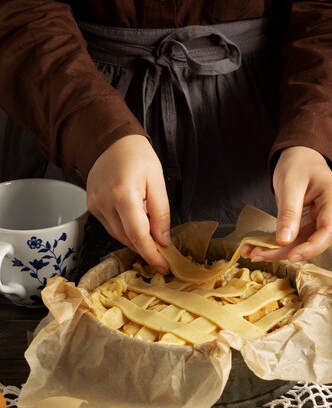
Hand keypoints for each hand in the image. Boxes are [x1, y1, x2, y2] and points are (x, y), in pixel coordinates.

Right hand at [86, 134, 170, 272]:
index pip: (138, 235)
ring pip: (118, 236)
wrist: (111, 141)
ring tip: (152, 238)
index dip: (152, 254)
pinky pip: (111, 227)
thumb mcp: (158, 181)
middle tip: (163, 255)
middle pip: (128, 238)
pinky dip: (125, 231)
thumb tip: (163, 241)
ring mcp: (95, 205)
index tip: (164, 266)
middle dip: (146, 249)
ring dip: (136, 240)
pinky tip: (136, 224)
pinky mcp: (91, 206)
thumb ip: (161, 213)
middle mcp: (105, 202)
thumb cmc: (138, 156)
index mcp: (123, 194)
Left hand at [242, 146, 331, 262]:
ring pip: (303, 245)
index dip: (310, 248)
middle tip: (258, 254)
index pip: (328, 231)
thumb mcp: (290, 185)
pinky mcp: (311, 227)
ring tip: (253, 252)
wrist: (301, 158)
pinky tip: (259, 249)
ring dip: (278, 252)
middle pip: (315, 242)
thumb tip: (284, 240)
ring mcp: (323, 222)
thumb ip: (289, 212)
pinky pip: (296, 240)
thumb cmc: (299, 165)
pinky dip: (277, 246)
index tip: (290, 256)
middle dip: (286, 252)